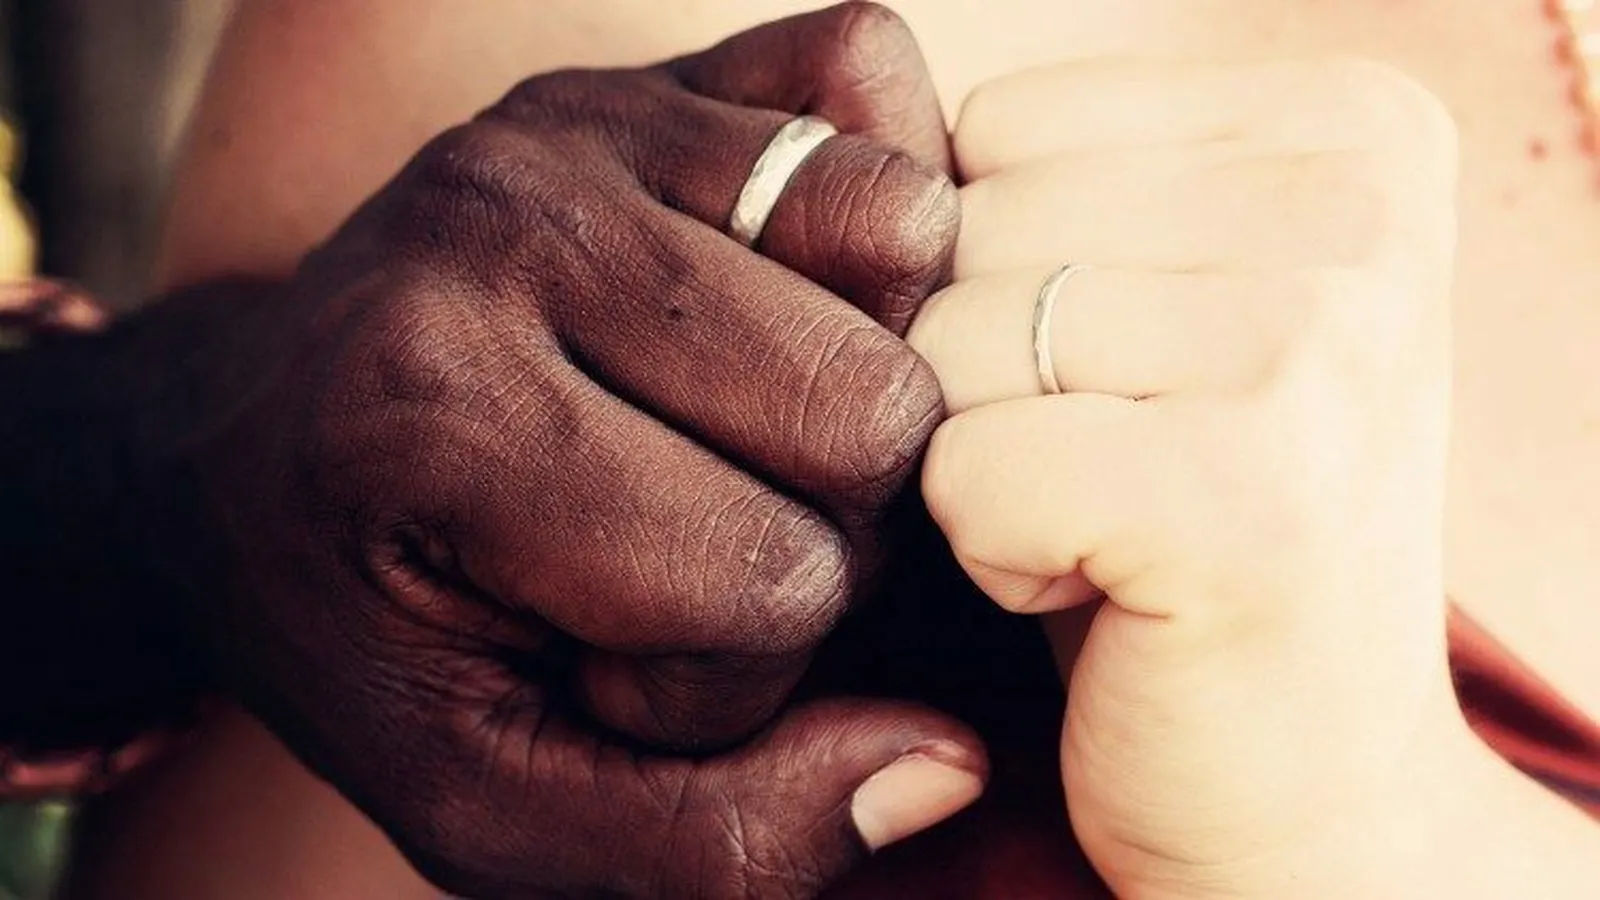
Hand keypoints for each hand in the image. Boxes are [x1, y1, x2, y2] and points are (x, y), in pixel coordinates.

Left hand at [113, 6, 983, 896]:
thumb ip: (715, 842)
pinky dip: (867, 205)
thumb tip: (947, 760)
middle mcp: (504, 227)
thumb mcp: (491, 804)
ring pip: (902, 238)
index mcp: (439, 421)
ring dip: (855, 365)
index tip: (612, 654)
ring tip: (731, 427)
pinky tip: (778, 298)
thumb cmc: (373, 631)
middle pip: (873, 406)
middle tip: (686, 540)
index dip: (729, 671)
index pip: (773, 580)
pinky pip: (867, 74)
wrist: (238, 453)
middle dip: (814, 523)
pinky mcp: (634, 72)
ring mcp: (575, 123)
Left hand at [911, 58, 1461, 895]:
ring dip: (981, 459)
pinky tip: (1104, 587)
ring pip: (947, 344)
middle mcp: (1365, 206)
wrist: (1306, 777)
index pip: (1001, 125)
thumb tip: (868, 137)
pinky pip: (962, 467)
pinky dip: (989, 551)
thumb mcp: (1153, 301)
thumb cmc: (1189, 521)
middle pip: (965, 226)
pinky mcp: (1253, 497)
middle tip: (1113, 466)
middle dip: (982, 373)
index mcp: (1353, 125)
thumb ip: (1053, 185)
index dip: (1000, 272)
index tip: (1122, 374)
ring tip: (1113, 520)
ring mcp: (1326, 344)